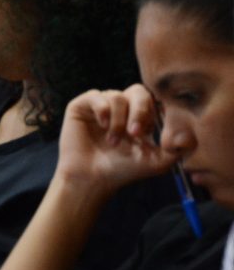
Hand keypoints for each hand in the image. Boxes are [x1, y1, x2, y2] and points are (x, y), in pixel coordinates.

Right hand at [57, 84, 176, 190]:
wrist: (93, 178)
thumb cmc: (123, 170)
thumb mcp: (157, 161)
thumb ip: (177, 149)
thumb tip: (189, 136)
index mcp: (139, 116)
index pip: (153, 99)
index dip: (154, 111)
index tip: (151, 131)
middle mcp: (121, 108)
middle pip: (138, 91)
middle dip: (140, 111)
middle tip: (136, 133)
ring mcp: (101, 106)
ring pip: (117, 96)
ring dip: (118, 120)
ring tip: (113, 141)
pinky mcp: (81, 106)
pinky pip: (96, 96)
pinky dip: (102, 110)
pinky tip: (102, 126)